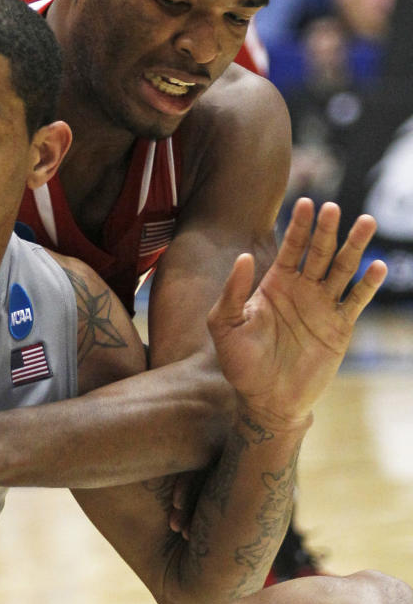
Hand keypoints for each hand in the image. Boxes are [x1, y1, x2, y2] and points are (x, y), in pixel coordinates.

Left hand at [207, 198, 385, 431]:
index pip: (291, 247)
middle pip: (320, 252)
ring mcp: (323, 306)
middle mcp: (303, 289)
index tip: (305, 202)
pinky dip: (368, 284)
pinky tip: (377, 267)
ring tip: (365, 222)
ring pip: (343, 269)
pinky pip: (356, 301)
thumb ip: (232, 293)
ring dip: (355, 246)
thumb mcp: (225, 327)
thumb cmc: (241, 364)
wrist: (266, 400)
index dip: (298, 225)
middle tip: (333, 209)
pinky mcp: (340, 326)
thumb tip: (244, 257)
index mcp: (276, 284)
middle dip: (326, 230)